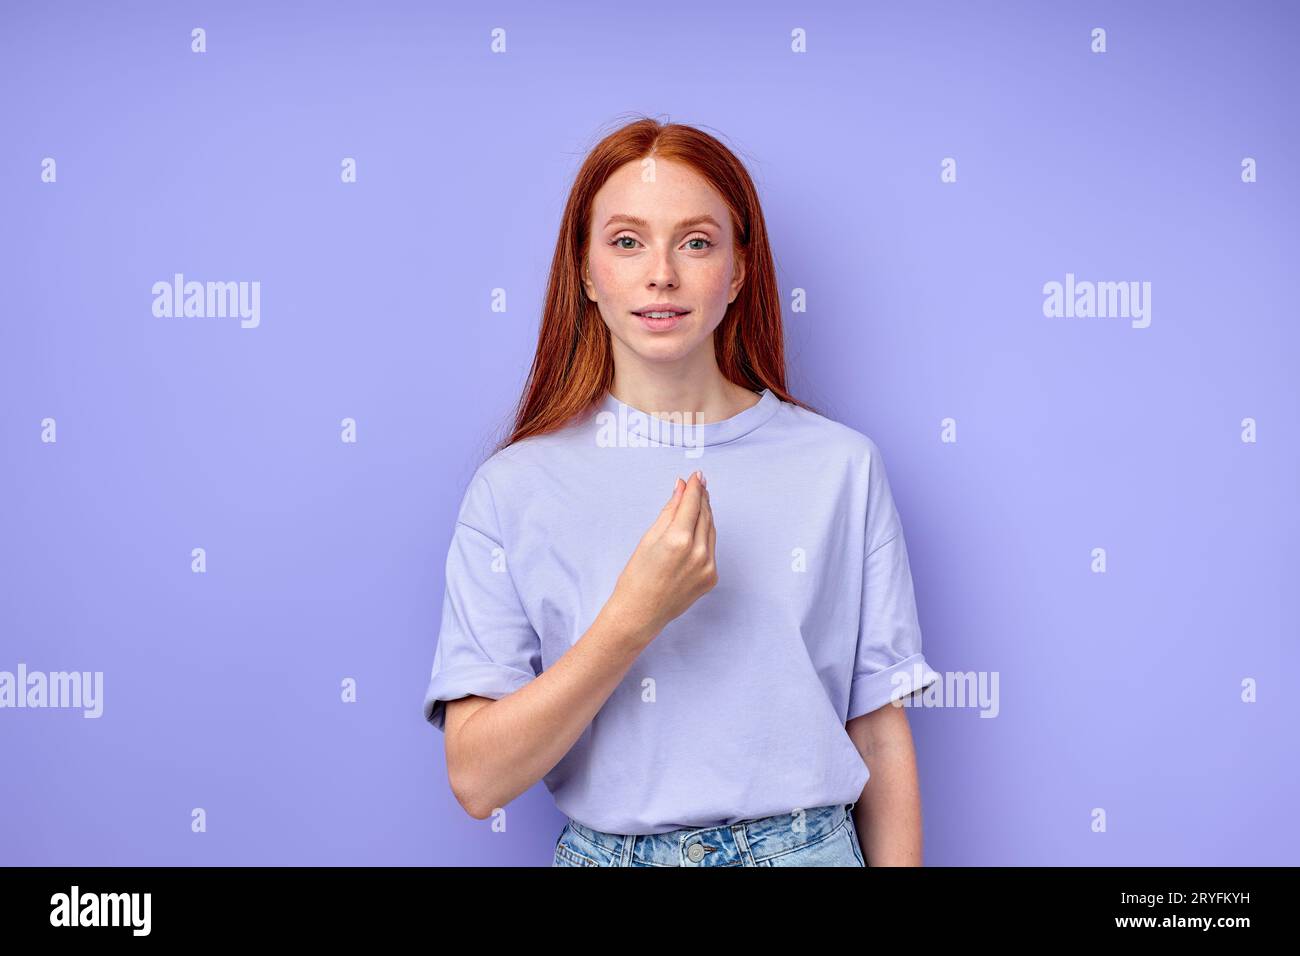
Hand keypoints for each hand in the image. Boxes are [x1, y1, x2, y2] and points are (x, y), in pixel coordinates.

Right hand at [605, 471, 717, 646]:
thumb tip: (681, 488)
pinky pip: (711, 549)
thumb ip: (669, 511)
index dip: (695, 487)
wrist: (639, 613)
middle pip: (705, 515)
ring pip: (711, 531)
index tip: (697, 476)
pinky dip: (705, 536)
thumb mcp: (648, 538)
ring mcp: (708, 567)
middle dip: (701, 498)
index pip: (692, 504)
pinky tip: (696, 529)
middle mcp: (698, 553)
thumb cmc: (636, 577)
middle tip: (699, 484)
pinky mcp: (711, 578)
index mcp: (679, 540)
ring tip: (697, 503)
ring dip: (705, 515)